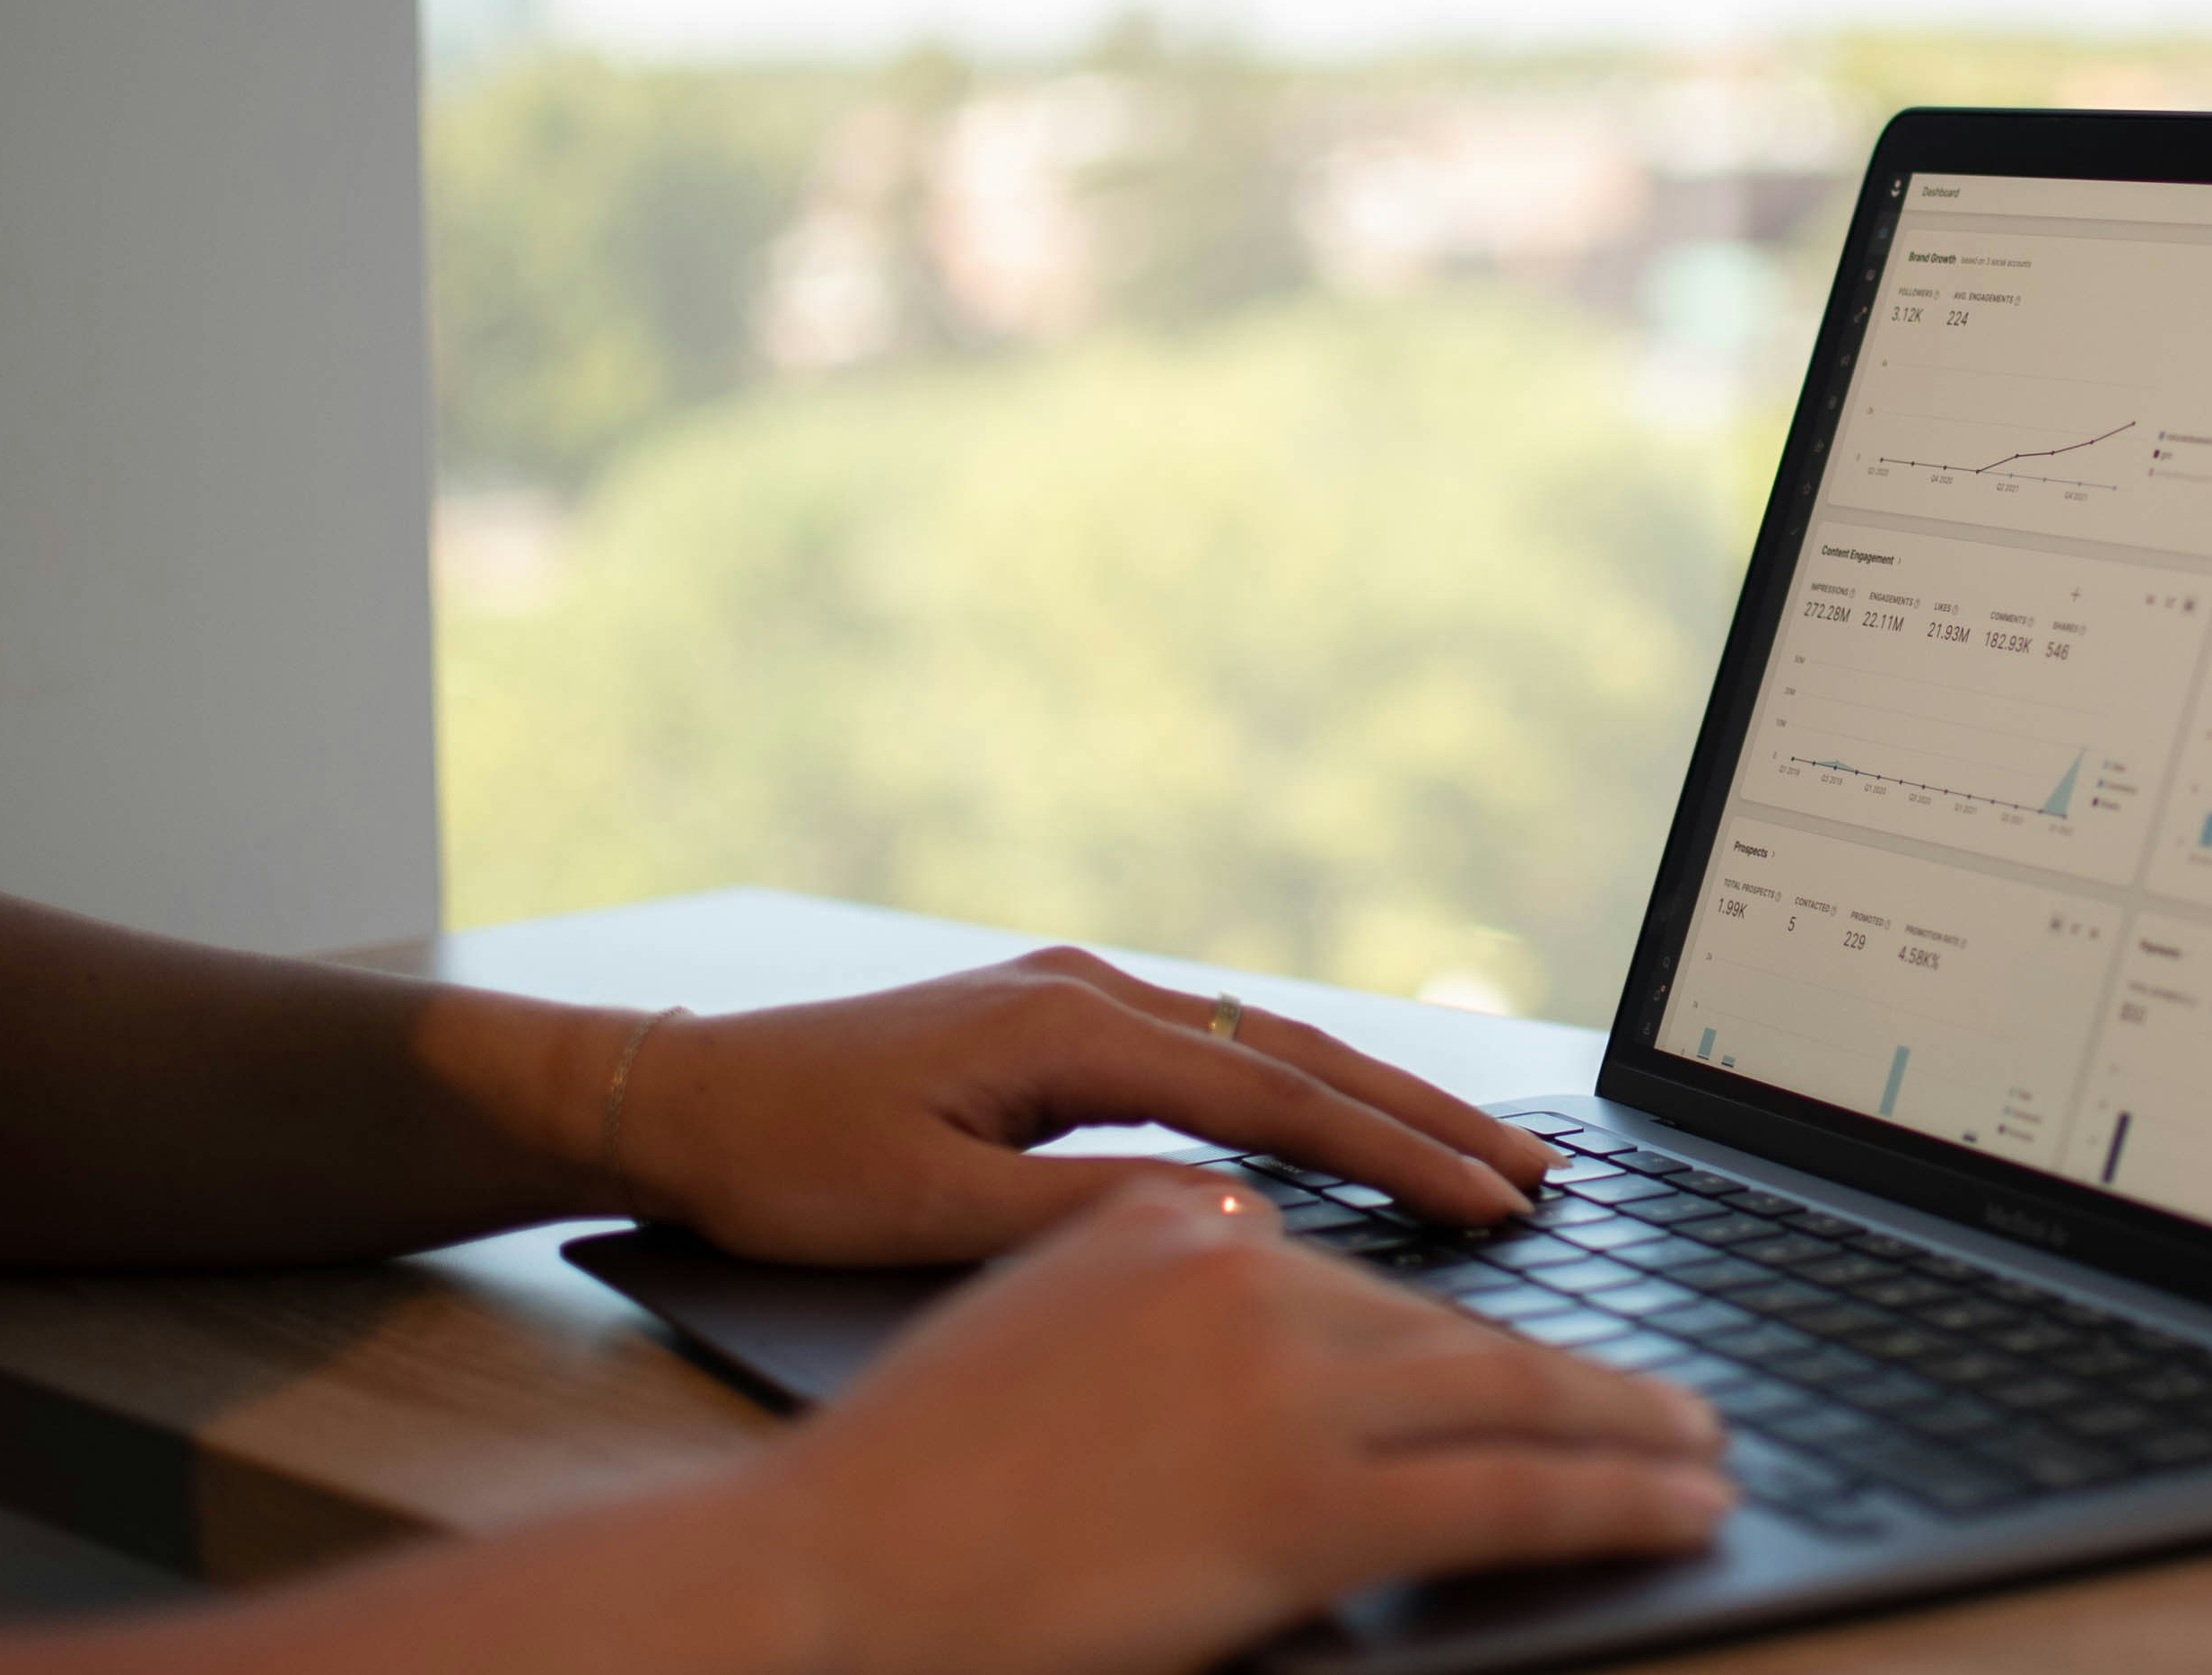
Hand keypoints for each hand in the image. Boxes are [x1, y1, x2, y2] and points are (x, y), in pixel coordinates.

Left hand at [614, 947, 1563, 1263]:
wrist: (673, 1094)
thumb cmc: (781, 1162)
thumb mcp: (921, 1210)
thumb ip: (1082, 1216)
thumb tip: (1239, 1222)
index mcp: (1071, 1026)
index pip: (1273, 1100)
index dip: (1392, 1154)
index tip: (1491, 1201)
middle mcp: (1093, 989)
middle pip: (1298, 1053)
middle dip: (1426, 1112)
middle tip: (1537, 1170)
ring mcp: (1080, 995)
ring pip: (1268, 1047)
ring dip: (1376, 1099)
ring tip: (1479, 1151)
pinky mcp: (1060, 1022)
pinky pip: (1219, 1054)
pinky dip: (1303, 1094)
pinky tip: (1349, 1129)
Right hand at [741, 1182, 1733, 1674]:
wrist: (817, 1566)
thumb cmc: (902, 1478)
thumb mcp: (1036, 1326)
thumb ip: (1158, 1299)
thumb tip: (1259, 1296)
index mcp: (1174, 1221)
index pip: (1367, 1271)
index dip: (1474, 1314)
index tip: (1541, 1331)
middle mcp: (1244, 1271)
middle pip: (1453, 1328)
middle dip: (1581, 1369)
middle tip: (1673, 1395)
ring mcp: (1281, 1379)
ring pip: (1509, 1397)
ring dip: (1622, 1427)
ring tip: (1694, 1447)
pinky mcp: (1307, 1495)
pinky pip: (1503, 1493)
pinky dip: (1611, 1495)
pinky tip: (1676, 1499)